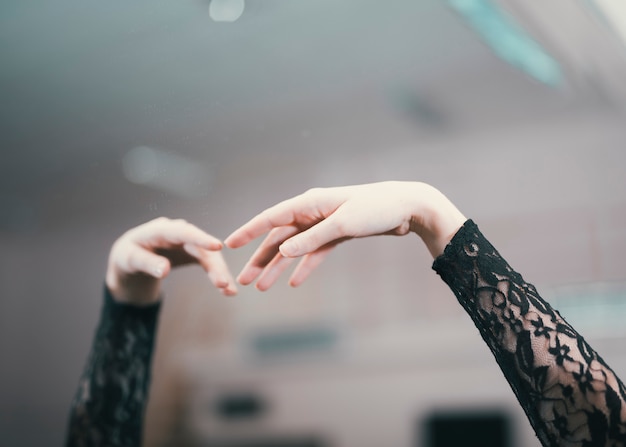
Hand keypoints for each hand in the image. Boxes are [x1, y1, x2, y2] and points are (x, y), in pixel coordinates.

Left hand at [105, 217, 237, 303]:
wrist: (132, 258)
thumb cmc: (128, 256)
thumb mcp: (129, 260)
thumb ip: (146, 263)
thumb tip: (164, 270)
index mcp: (159, 230)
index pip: (182, 232)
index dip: (200, 238)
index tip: (217, 246)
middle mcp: (178, 233)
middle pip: (200, 247)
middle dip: (214, 265)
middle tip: (223, 284)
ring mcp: (188, 242)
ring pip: (208, 256)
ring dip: (220, 272)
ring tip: (230, 292)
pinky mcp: (194, 252)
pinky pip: (209, 263)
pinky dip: (217, 275)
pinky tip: (228, 290)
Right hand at [225, 181, 465, 290]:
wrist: (407, 208)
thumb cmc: (376, 209)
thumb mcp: (343, 224)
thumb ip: (312, 238)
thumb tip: (282, 251)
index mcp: (309, 203)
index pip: (271, 218)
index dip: (249, 231)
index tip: (229, 244)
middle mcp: (312, 212)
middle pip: (279, 238)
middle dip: (260, 259)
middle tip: (243, 281)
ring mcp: (324, 224)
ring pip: (294, 248)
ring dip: (278, 267)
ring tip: (262, 287)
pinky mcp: (337, 234)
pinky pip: (314, 253)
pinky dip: (304, 267)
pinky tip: (294, 282)